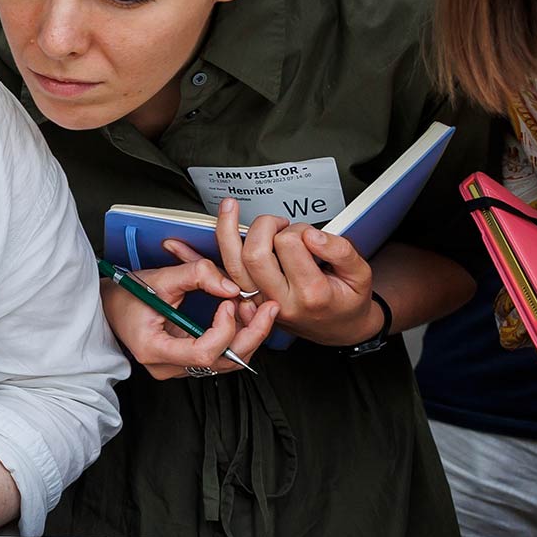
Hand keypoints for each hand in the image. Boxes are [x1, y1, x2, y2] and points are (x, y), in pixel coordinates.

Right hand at [105, 251, 279, 379]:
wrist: (109, 307)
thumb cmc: (127, 295)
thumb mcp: (159, 278)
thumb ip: (196, 275)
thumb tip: (232, 286)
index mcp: (154, 350)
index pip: (203, 353)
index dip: (224, 329)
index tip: (228, 302)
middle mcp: (168, 367)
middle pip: (223, 362)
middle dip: (251, 334)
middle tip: (266, 307)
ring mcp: (178, 368)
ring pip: (227, 362)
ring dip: (247, 335)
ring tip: (252, 307)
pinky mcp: (187, 362)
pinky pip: (221, 357)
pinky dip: (237, 337)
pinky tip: (242, 315)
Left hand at [207, 198, 378, 347]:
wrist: (337, 329)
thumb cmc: (347, 299)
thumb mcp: (361, 275)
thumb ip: (341, 251)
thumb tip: (312, 235)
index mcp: (309, 293)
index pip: (289, 245)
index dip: (297, 229)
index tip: (309, 233)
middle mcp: (278, 300)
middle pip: (254, 254)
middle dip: (264, 226)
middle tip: (280, 223)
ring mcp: (257, 301)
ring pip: (232, 264)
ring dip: (227, 230)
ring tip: (231, 206)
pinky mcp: (244, 299)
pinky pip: (217, 277)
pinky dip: (196, 259)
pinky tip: (175, 245)